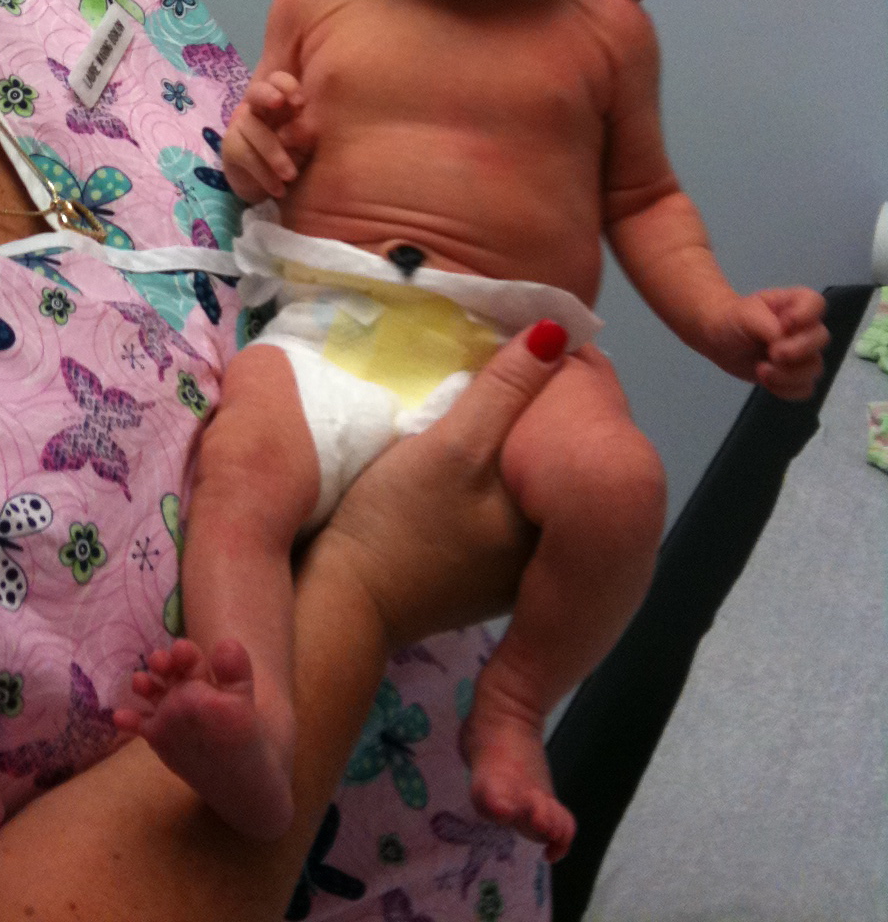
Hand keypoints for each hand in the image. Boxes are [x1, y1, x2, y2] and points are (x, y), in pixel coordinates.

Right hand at [221, 74, 306, 202]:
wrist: (268, 188)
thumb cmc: (291, 160)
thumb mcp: (303, 148)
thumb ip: (304, 136)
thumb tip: (304, 131)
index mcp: (280, 104)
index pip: (278, 81)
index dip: (286, 85)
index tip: (301, 103)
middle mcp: (258, 110)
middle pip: (256, 92)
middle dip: (267, 93)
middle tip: (279, 102)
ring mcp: (241, 127)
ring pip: (253, 129)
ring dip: (274, 154)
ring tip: (291, 176)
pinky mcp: (230, 148)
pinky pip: (245, 154)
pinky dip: (264, 174)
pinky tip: (278, 189)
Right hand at [317, 322, 569, 647]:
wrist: (346, 603)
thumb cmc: (399, 522)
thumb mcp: (451, 445)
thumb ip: (504, 390)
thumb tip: (557, 330)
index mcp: (565, 522)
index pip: (586, 431)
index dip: (567, 376)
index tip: (545, 336)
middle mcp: (561, 550)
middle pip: (565, 455)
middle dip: (550, 404)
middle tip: (524, 353)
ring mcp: (527, 566)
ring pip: (541, 478)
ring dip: (527, 436)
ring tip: (507, 387)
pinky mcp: (494, 573)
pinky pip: (518, 503)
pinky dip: (508, 470)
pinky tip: (486, 446)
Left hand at [704, 286, 828, 400]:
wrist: (718, 339)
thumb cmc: (733, 319)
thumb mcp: (745, 314)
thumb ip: (768, 326)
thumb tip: (784, 342)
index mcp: (794, 303)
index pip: (816, 303)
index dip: (806, 315)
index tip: (784, 324)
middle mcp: (804, 328)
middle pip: (821, 338)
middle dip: (797, 350)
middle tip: (772, 353)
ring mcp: (802, 353)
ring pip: (814, 368)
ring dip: (788, 374)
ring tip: (761, 369)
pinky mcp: (795, 376)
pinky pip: (805, 389)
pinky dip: (786, 390)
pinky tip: (766, 382)